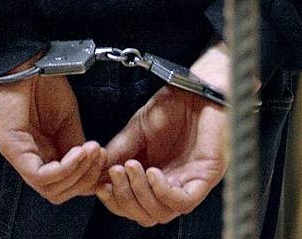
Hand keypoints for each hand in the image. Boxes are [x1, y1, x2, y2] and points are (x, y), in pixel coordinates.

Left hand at [0, 55, 106, 204]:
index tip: (106, 158)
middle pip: (59, 193)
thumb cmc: (44, 86)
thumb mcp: (69, 119)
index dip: (89, 178)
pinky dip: (65, 168)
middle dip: (87, 179)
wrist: (25, 64)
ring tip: (92, 151)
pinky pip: (40, 175)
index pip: (66, 185)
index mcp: (45, 155)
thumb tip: (93, 165)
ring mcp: (20, 158)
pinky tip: (79, 151)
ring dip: (79, 173)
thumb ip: (76, 143)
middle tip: (100, 155)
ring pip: (51, 189)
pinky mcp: (13, 150)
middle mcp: (31, 161)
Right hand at [97, 44, 229, 226]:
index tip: (99, 183)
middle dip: (124, 198)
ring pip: (161, 213)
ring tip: (131, 168)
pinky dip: (163, 192)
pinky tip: (152, 172)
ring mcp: (190, 181)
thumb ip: (117, 153)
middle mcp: (173, 183)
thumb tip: (94, 177)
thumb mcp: (136, 129)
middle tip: (115, 173)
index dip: (114, 200)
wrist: (199, 86)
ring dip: (140, 194)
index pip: (131, 206)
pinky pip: (184, 201)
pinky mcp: (207, 176)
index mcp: (155, 176)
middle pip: (144, 215)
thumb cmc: (174, 103)